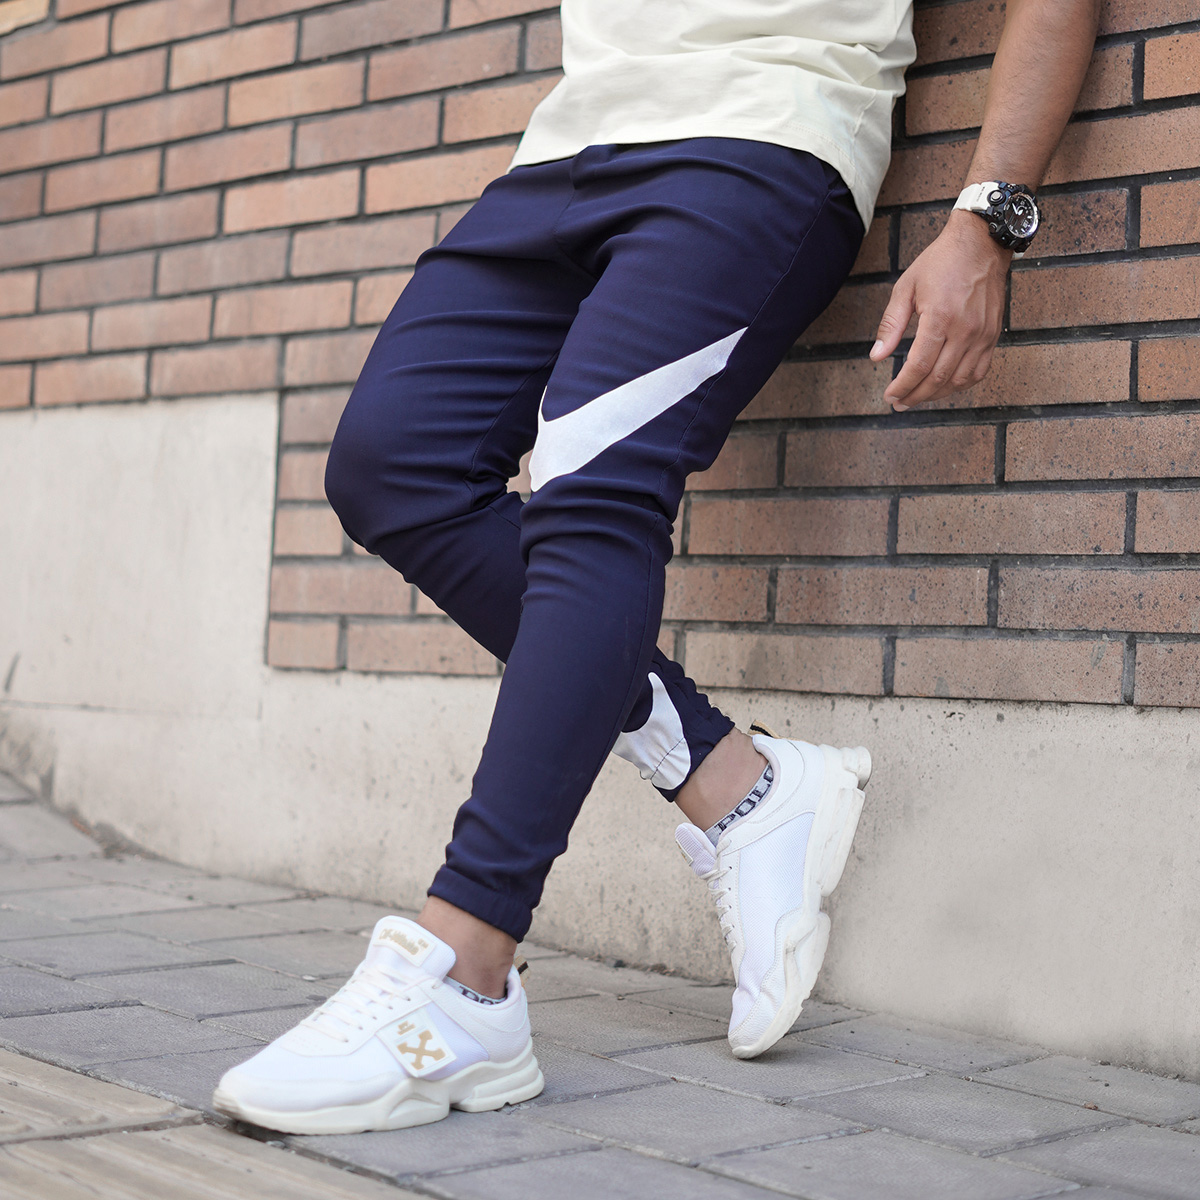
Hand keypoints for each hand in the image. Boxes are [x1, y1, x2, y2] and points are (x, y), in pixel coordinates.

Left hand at [870, 210, 1010, 410]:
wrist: (981, 244)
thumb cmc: (940, 263)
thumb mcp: (905, 287)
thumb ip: (891, 324)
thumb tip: (876, 357)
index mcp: (940, 317)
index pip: (919, 365)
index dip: (902, 385)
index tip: (889, 395)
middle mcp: (965, 330)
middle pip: (938, 378)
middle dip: (915, 395)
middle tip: (898, 403)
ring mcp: (982, 334)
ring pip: (959, 380)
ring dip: (936, 395)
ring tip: (917, 397)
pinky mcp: (993, 335)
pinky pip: (978, 371)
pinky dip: (960, 385)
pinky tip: (944, 387)